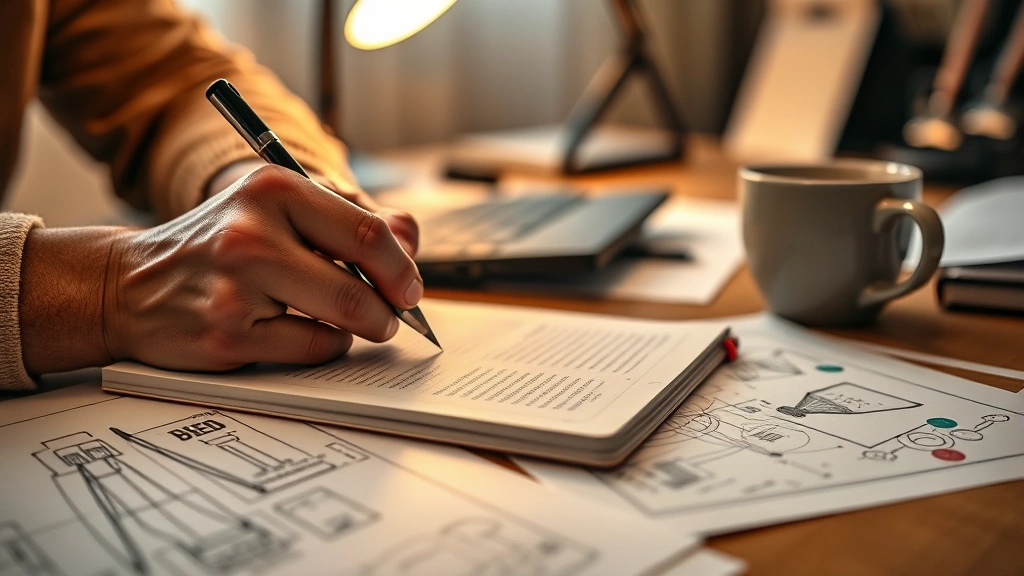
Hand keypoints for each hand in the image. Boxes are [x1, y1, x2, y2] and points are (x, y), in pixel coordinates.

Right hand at [104, 165, 423, 370]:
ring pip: (343, 319)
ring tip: (357, 324)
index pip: (369, 231)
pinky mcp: (228, 336)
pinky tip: (306, 332)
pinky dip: (327, 346)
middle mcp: (252, 233)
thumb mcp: (273, 209)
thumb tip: (410, 241)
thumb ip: (345, 219)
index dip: (402, 266)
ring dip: (364, 328)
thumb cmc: (217, 246)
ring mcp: (237, 288)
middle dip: (392, 307)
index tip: (410, 286)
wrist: (127, 283)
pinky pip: (314, 348)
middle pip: (362, 282)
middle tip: (394, 315)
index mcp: (273, 188)